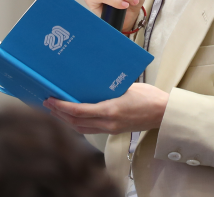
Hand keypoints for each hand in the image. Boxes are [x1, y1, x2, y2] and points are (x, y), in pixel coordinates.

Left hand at [43, 83, 168, 134]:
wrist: (164, 113)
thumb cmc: (150, 96)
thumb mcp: (128, 86)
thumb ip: (109, 88)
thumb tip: (92, 82)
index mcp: (111, 110)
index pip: (80, 111)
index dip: (62, 107)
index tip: (51, 100)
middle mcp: (109, 123)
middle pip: (76, 122)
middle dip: (60, 114)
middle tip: (48, 104)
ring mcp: (111, 129)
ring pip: (82, 129)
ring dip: (68, 121)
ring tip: (57, 111)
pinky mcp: (114, 130)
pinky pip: (91, 130)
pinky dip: (79, 124)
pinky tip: (75, 117)